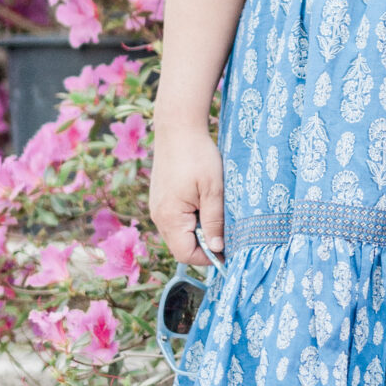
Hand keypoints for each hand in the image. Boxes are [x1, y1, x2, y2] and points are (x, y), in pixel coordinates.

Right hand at [149, 121, 224, 266]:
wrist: (178, 127)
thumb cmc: (197, 156)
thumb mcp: (213, 190)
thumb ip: (215, 222)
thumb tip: (217, 249)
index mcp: (169, 217)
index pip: (186, 254)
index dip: (208, 257)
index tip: (228, 249)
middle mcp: (158, 216)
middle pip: (181, 247)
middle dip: (204, 244)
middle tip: (225, 230)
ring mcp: (157, 207)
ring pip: (179, 233)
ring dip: (199, 230)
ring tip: (215, 211)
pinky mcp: (160, 199)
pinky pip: (176, 220)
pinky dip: (192, 219)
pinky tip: (204, 202)